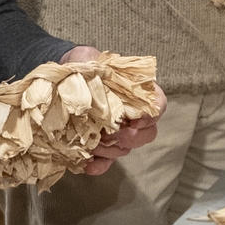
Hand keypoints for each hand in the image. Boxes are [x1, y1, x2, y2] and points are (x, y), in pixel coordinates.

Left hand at [62, 46, 159, 175]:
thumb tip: (94, 77)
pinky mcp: (103, 145)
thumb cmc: (84, 66)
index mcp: (138, 93)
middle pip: (147, 134)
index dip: (150, 116)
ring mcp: (119, 133)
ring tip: (91, 143)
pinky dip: (99, 165)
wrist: (66, 77)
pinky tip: (88, 165)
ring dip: (110, 150)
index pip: (158, 106)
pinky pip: (106, 161)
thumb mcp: (92, 60)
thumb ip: (97, 66)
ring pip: (126, 149)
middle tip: (111, 135)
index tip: (134, 120)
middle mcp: (134, 116)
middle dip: (130, 138)